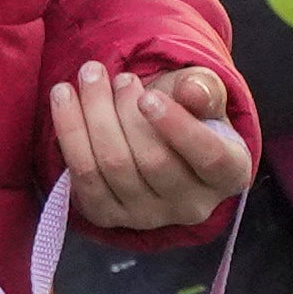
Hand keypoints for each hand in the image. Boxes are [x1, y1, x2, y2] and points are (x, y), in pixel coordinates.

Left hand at [46, 55, 255, 236]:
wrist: (159, 142)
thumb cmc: (190, 114)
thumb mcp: (206, 95)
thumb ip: (204, 90)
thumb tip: (191, 92)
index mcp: (229, 174)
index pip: (208, 157)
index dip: (177, 127)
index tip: (148, 97)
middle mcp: (192, 205)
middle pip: (152, 160)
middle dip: (126, 111)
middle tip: (119, 76)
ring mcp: (148, 217)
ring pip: (113, 166)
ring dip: (93, 114)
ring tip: (91, 77)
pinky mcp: (108, 216)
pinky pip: (82, 177)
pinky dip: (69, 132)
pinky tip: (64, 97)